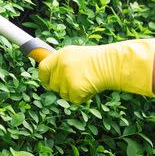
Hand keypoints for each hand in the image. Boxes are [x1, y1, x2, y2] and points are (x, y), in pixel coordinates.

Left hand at [38, 38, 154, 102]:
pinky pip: (74, 100)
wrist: (112, 64)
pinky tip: (90, 87)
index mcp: (60, 55)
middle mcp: (61, 67)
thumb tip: (49, 75)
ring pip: (63, 94)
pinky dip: (82, 97)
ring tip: (85, 81)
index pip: (42, 68)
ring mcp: (67, 79)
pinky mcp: (75, 90)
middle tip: (75, 81)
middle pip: (52, 85)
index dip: (44, 77)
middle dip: (62, 87)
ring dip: (73, 92)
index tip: (47, 81)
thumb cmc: (96, 60)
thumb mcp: (75, 55)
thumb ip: (62, 63)